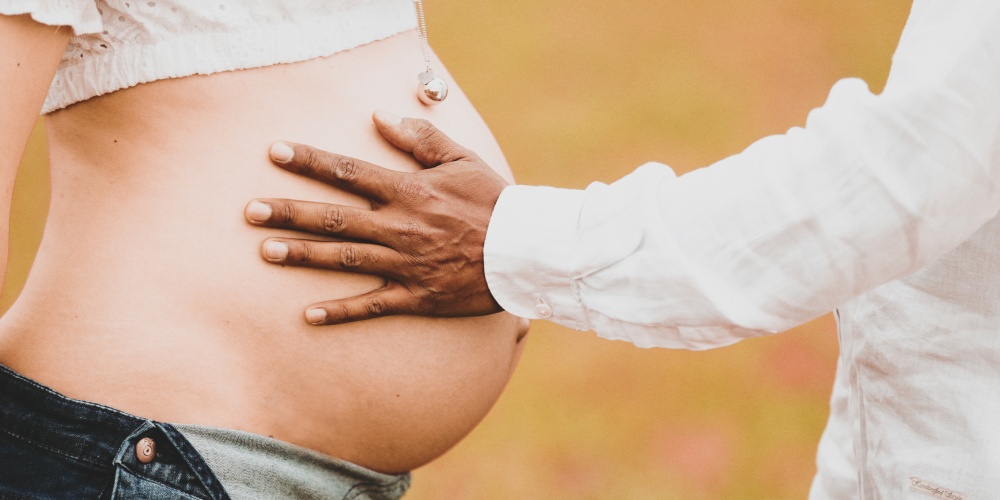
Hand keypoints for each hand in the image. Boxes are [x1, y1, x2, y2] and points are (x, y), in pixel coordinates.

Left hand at [245, 111, 507, 324]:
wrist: (526, 252)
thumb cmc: (494, 201)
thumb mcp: (462, 160)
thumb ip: (420, 139)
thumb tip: (379, 117)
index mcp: (409, 191)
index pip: (349, 172)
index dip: (309, 161)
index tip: (275, 151)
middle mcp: (400, 227)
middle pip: (334, 218)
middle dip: (289, 212)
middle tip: (250, 211)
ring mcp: (405, 264)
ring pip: (344, 260)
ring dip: (303, 256)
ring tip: (265, 252)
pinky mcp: (416, 296)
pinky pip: (372, 305)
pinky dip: (340, 312)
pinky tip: (308, 315)